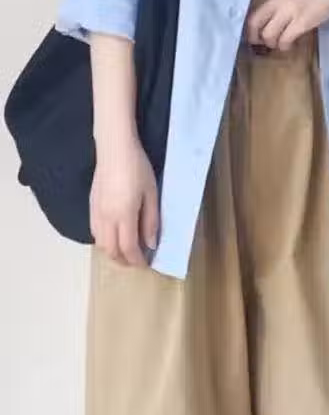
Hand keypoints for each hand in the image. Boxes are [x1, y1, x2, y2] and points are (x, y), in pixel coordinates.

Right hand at [90, 137, 158, 266]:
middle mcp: (106, 218)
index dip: (137, 260)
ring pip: (100, 243)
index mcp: (123, 216)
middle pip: (111, 250)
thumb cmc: (138, 169)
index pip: (128, 248)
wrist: (114, 149)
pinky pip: (95, 231)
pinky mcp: (91, 205)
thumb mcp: (152, 194)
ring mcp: (95, 212)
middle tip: (137, 261)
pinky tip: (114, 236)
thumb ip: (151, 221)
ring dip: (112, 252)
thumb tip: (151, 244)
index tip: (146, 265)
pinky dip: (104, 241)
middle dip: (124, 261)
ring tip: (126, 252)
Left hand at [245, 0, 328, 49]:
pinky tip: (290, 44)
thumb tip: (264, 16)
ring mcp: (289, 11)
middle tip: (261, 43)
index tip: (253, 33)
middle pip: (253, 24)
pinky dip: (285, 46)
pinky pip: (285, 39)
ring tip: (280, 42)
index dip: (248, 26)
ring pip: (268, 35)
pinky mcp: (302, 22)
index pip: (249, 10)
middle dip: (254, 37)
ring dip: (272, 43)